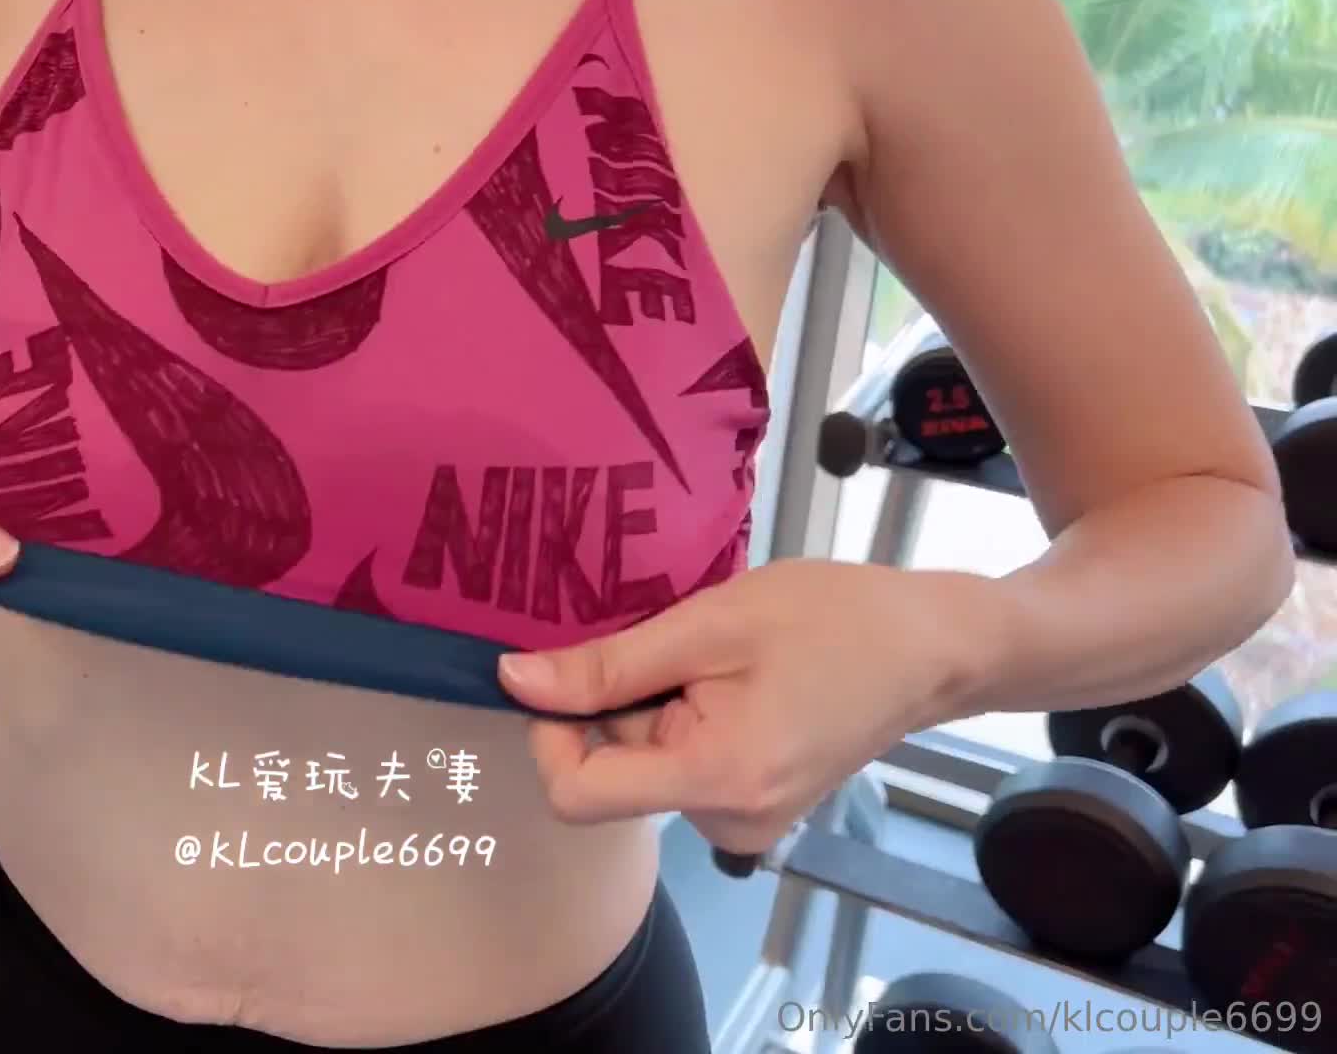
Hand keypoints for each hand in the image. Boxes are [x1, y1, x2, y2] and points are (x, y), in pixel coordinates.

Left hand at [499, 560, 990, 854]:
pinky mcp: (754, 807)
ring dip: (656, 706)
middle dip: (623, 704)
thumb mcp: (709, 624)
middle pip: (612, 771)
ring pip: (644, 763)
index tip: (569, 671)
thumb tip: (513, 682)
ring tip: (719, 661)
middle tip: (681, 646)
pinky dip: (684, 719)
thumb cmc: (833, 620)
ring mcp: (744, 824)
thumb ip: (607, 665)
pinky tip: (734, 681)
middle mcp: (727, 824)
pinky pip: (680, 765)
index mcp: (715, 780)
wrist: (932, 648)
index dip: (550, 732)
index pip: (576, 794)